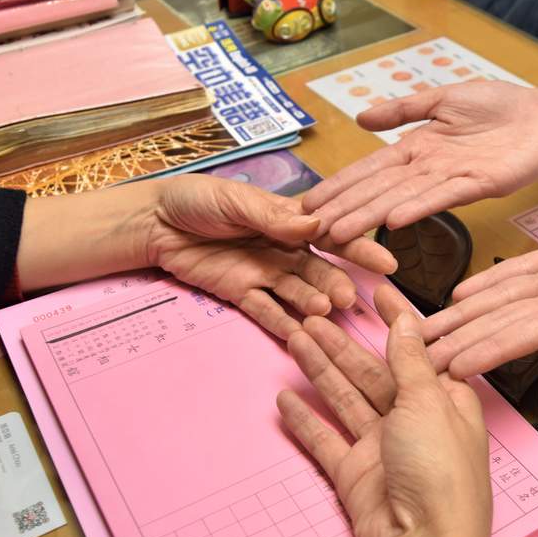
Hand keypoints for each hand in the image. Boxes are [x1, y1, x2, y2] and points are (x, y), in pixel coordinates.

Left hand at [145, 175, 396, 337]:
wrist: (152, 223)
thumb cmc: (196, 200)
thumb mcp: (234, 200)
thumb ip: (272, 217)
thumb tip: (313, 225)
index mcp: (289, 220)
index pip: (331, 233)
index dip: (358, 247)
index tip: (385, 262)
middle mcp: (284, 249)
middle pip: (318, 270)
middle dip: (336, 283)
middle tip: (349, 298)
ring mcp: (264, 273)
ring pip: (296, 293)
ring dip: (311, 304)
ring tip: (323, 312)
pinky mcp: (241, 293)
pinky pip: (266, 311)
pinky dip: (282, 323)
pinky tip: (300, 336)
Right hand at [277, 286, 490, 536]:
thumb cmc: (442, 474)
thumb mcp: (429, 402)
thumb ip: (411, 362)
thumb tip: (408, 323)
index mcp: (444, 399)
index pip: (417, 349)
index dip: (397, 319)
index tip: (376, 291)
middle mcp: (414, 420)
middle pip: (372, 371)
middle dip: (342, 342)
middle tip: (312, 314)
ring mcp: (383, 448)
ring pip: (346, 398)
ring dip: (320, 369)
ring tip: (294, 339)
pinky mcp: (356, 474)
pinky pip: (326, 439)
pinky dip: (306, 421)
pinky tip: (286, 399)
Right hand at [301, 80, 537, 242]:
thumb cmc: (498, 106)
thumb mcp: (443, 99)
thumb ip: (404, 109)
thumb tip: (360, 117)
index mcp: (417, 147)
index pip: (369, 170)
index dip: (339, 186)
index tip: (308, 205)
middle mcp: (429, 168)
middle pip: (379, 191)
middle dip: (344, 210)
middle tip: (311, 231)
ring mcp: (452, 179)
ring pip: (402, 199)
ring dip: (370, 218)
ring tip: (341, 234)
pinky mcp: (480, 185)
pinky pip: (443, 198)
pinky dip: (418, 209)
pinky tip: (393, 221)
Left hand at [424, 215, 537, 376]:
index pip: (528, 336)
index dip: (489, 350)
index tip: (453, 367)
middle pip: (502, 325)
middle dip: (459, 342)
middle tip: (413, 359)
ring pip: (501, 302)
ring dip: (461, 319)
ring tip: (422, 333)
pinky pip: (519, 273)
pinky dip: (487, 284)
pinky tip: (459, 295)